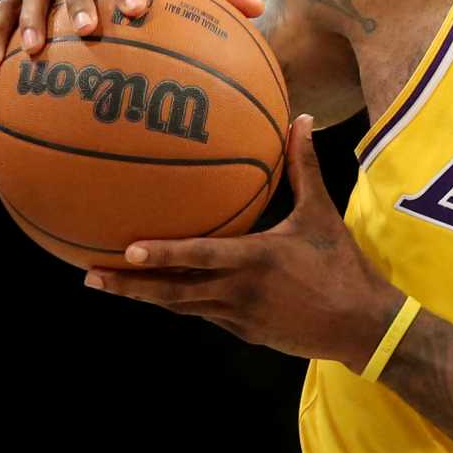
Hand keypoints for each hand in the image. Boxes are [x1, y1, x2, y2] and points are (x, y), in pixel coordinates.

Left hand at [87, 116, 400, 365]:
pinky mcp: (245, 333)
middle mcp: (238, 291)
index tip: (125, 251)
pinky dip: (179, 303)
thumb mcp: (322, 215)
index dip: (161, 255)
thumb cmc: (342, 266)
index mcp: (254, 259)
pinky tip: (159, 293)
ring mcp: (238, 317)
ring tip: (108, 285)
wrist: (363, 325)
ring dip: (144, 296)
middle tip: (89, 275)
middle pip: (172, 292)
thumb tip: (302, 119)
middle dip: (129, 286)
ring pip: (181, 306)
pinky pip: (204, 315)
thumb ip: (304, 167)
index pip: (198, 256)